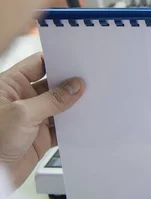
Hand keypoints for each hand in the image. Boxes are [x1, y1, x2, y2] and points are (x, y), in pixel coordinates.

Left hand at [0, 53, 83, 187]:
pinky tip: (83, 122)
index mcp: (9, 86)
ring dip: (73, 105)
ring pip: (59, 106)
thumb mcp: (22, 114)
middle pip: (52, 85)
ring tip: (92, 100)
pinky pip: (61, 127)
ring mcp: (31, 118)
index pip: (38, 64)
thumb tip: (74, 86)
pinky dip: (73, 126)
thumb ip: (52, 99)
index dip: (57, 61)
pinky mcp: (39, 137)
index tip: (77, 62)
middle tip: (89, 81)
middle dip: (70, 83)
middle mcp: (21, 100)